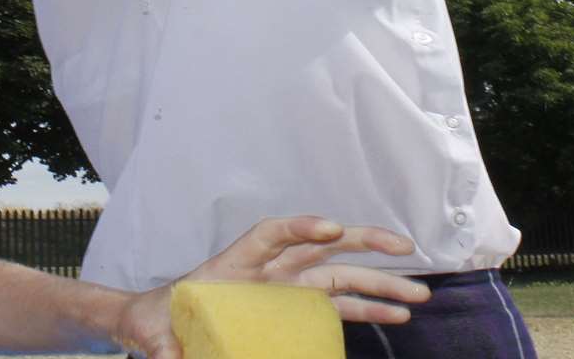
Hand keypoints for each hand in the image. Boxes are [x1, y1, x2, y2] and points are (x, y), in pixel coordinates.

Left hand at [111, 216, 431, 358]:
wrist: (156, 324)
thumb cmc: (157, 320)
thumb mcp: (155, 332)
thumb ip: (164, 349)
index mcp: (234, 264)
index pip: (270, 234)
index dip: (300, 227)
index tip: (329, 228)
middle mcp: (268, 269)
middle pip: (322, 247)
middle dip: (363, 243)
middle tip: (403, 246)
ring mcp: (287, 287)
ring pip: (341, 276)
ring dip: (381, 283)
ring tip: (418, 295)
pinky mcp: (296, 309)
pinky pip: (338, 306)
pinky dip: (369, 309)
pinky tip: (398, 315)